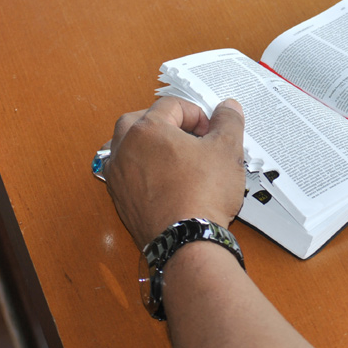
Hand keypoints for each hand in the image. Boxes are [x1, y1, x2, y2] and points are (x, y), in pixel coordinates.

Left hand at [103, 96, 245, 248]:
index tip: (211, 130)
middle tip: (188, 136)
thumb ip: (228, 122)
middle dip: (164, 123)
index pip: (171, 105)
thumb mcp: (227, 150)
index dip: (196, 114)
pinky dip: (141, 170)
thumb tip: (228, 108)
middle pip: (138, 120)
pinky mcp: (121, 200)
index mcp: (147, 130)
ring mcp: (119, 176)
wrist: (187, 241)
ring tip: (174, 157)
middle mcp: (125, 149)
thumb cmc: (203, 195)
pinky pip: (126, 174)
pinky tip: (164, 181)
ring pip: (126, 147)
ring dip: (147, 145)